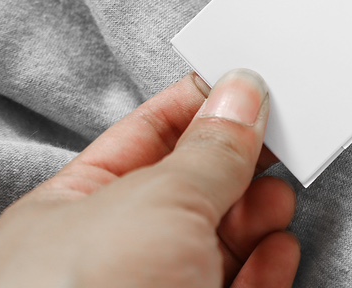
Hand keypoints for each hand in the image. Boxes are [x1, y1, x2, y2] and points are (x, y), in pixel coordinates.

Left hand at [0, 69, 299, 287]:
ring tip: (282, 194)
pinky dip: (266, 267)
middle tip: (281, 134)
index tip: (247, 85)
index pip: (140, 139)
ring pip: (215, 244)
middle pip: (185, 190)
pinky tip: (281, 246)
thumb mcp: (158, 198)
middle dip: (235, 163)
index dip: (195, 107)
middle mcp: (107, 257)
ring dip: (256, 214)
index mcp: (69, 210)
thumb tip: (243, 94)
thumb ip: (209, 148)